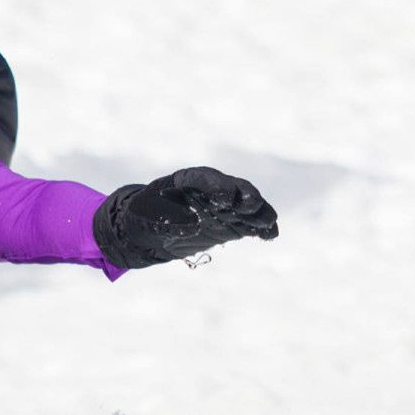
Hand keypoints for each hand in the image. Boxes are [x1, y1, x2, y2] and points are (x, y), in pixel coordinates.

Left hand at [93, 166, 277, 268]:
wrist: (148, 232)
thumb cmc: (143, 216)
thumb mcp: (146, 216)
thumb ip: (167, 219)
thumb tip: (193, 225)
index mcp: (186, 180)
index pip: (205, 178)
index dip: (217, 185)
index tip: (226, 197)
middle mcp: (210, 190)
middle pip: (233, 188)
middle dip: (243, 196)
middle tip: (251, 205)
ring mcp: (224, 207)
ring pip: (246, 207)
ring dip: (258, 213)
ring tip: (267, 223)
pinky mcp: (231, 225)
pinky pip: (249, 225)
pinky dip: (261, 229)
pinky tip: (271, 236)